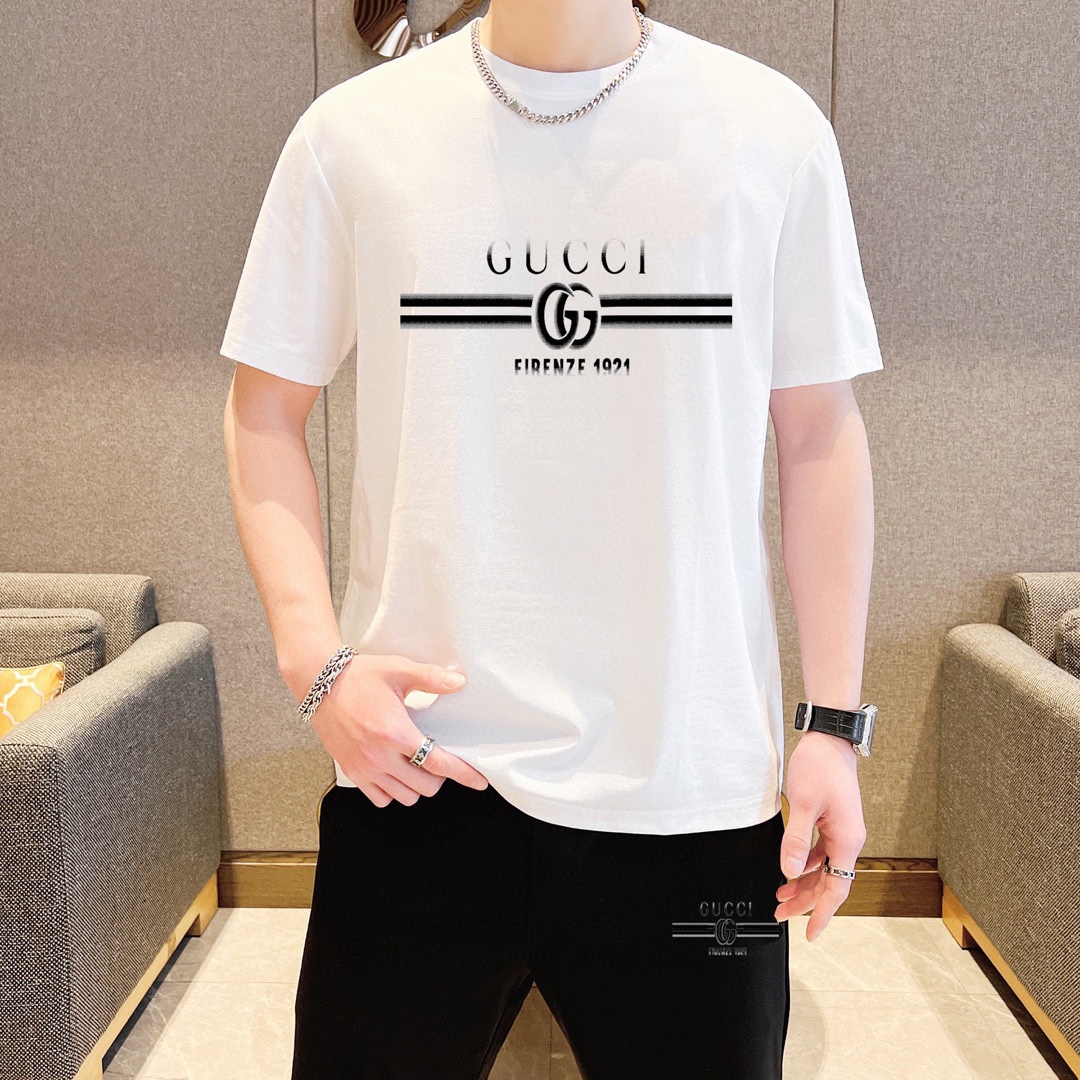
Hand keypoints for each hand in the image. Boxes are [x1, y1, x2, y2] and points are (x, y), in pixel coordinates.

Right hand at [304, 653, 489, 806]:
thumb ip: (431, 677)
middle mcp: (380, 756)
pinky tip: (395, 772)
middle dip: (438, 777)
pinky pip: (380, 798)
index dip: (463, 774)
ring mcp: (364, 768)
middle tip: (437, 759)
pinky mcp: (351, 772)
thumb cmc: (360, 676)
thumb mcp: (399, 669)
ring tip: (417, 765)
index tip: (479, 780)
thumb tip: (459, 682)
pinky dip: (393, 792)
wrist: (320, 683)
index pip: (437, 763)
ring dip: (416, 785)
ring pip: (404, 797)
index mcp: (395, 732)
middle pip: (424, 787)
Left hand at [774, 731, 866, 941]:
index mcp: (847, 839)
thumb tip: (789, 870)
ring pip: (823, 868)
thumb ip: (796, 840)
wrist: (830, 739)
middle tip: (781, 913)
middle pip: (829, 882)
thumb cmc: (821, 767)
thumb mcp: (804, 804)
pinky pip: (821, 852)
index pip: (837, 888)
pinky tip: (790, 867)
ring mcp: (842, 830)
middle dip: (806, 901)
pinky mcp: (833, 821)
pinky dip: (805, 863)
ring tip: (781, 894)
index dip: (822, 913)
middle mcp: (849, 838)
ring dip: (803, 882)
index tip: (810, 933)